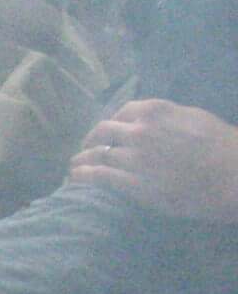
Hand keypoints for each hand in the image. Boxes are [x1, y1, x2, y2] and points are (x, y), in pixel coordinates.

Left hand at [69, 99, 237, 218]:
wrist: (231, 176)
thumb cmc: (223, 148)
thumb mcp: (196, 119)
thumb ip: (170, 117)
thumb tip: (156, 120)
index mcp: (156, 111)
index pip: (122, 113)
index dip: (110, 124)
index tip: (107, 133)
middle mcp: (140, 130)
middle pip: (102, 132)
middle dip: (90, 141)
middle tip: (85, 151)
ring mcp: (134, 156)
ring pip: (95, 154)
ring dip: (80, 161)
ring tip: (73, 169)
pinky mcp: (132, 182)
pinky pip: (97, 176)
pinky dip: (81, 175)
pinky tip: (74, 179)